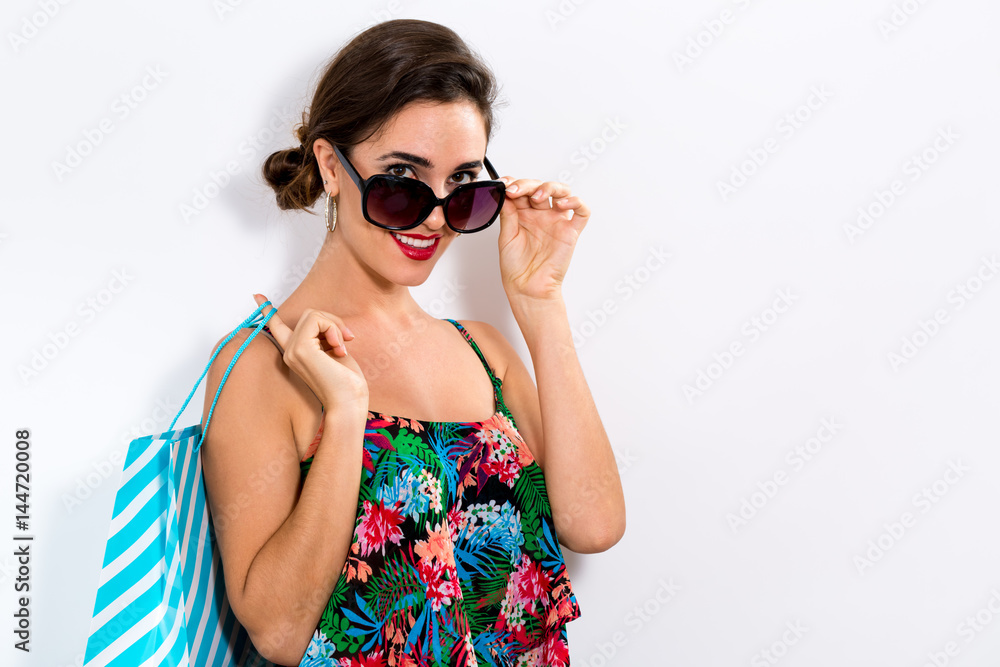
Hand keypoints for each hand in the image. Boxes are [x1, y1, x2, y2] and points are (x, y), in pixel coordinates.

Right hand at [252, 294, 368, 412]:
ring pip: (313, 314)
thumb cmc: (347, 382)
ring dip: (334, 326)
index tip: (257, 295)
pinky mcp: (301, 348)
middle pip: (309, 314)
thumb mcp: (334, 351)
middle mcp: (290, 351)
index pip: (276, 328)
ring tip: (343, 346)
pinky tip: (340, 348)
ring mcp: (293, 350)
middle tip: (347, 339)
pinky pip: (317, 319)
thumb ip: (325, 335)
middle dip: (332, 321)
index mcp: (296, 353)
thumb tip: (326, 320)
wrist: (348, 402)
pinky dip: (333, 328)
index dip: (267, 311)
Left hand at [496, 177, 590, 302]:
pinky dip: (576, 202)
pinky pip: (582, 211)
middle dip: (527, 184)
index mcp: (524, 214)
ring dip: (550, 187)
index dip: (515, 183)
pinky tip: (561, 204)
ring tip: (538, 196)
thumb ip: (507, 214)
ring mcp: (556, 221)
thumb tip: (503, 192)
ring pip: (562, 192)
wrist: (527, 287)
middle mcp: (541, 215)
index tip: (504, 185)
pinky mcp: (571, 231)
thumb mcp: (506, 236)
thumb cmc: (516, 266)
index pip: (523, 190)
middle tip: (516, 191)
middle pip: (540, 187)